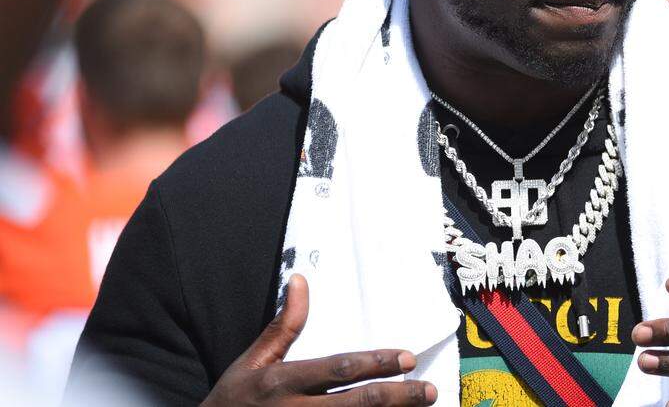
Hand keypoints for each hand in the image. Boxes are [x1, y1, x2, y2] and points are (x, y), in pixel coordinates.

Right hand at [203, 275, 437, 405]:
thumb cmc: (233, 400)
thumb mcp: (252, 361)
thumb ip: (283, 326)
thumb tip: (300, 281)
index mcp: (282, 382)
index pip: (338, 370)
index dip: (375, 363)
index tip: (408, 357)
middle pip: (356, 404)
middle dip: (397, 397)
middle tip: (428, 390)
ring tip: (422, 406)